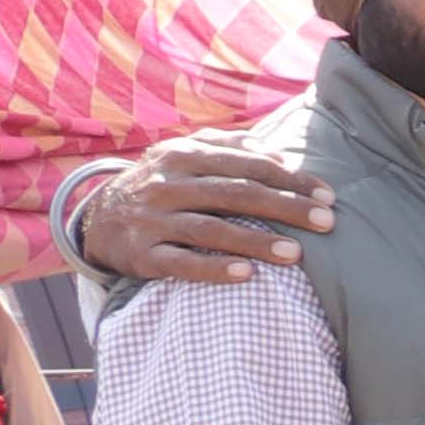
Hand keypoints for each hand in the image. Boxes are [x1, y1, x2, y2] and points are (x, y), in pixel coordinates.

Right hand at [75, 137, 334, 284]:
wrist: (96, 218)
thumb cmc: (162, 186)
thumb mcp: (185, 157)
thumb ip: (230, 150)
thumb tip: (280, 156)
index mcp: (182, 156)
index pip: (246, 165)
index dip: (290, 180)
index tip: (328, 196)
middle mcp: (166, 184)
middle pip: (235, 194)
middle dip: (285, 207)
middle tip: (327, 222)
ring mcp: (151, 219)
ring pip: (210, 229)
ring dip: (256, 241)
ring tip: (296, 253)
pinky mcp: (141, 253)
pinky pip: (180, 263)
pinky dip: (213, 268)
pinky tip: (246, 275)